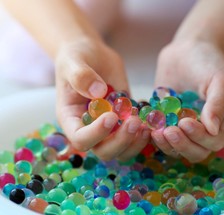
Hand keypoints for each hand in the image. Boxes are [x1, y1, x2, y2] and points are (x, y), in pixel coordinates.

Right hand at [55, 37, 149, 160]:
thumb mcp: (74, 61)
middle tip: (134, 122)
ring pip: (122, 150)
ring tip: (145, 125)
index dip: (96, 133)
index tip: (111, 116)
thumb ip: (81, 76)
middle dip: (121, 141)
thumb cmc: (77, 57)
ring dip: (135, 143)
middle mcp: (90, 128)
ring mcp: (109, 127)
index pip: (80, 139)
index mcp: (71, 118)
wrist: (93, 55)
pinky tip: (151, 120)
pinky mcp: (124, 120)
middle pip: (104, 151)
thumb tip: (98, 93)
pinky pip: (135, 138)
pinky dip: (144, 135)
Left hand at [153, 40, 223, 161]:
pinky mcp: (166, 121)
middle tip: (168, 132)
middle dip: (182, 145)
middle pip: (195, 151)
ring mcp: (183, 127)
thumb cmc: (209, 62)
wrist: (188, 48)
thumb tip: (212, 130)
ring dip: (166, 144)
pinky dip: (153, 135)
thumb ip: (218, 104)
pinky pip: (160, 136)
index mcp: (222, 122)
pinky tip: (146, 126)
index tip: (185, 122)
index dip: (200, 137)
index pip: (214, 142)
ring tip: (156, 132)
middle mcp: (204, 129)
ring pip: (176, 148)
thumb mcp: (220, 80)